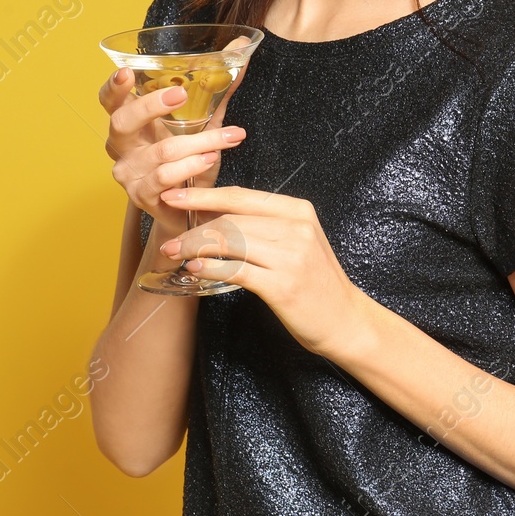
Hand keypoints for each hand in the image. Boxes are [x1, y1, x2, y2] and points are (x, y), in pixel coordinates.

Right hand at [97, 67, 246, 269]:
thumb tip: (241, 47)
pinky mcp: (142, 195)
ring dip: (198, 142)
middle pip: (122, 121)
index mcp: (131, 123)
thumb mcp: (203, 123)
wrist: (191, 209)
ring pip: (160, 151)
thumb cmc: (190, 160)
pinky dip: (192, 166)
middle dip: (151, 105)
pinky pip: (165, 177)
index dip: (113, 87)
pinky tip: (209, 159)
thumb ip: (217, 89)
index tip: (125, 72)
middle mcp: (122, 147)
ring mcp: (129, 173)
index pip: (110, 102)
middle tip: (180, 94)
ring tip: (227, 138)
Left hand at [157, 186, 367, 355]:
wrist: (346, 321)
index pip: (241, 195)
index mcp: (297, 211)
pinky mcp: (283, 285)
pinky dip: (211, 268)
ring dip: (195, 247)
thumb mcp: (297, 242)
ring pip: (230, 241)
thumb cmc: (315, 282)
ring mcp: (291, 256)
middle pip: (231, 218)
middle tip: (168, 235)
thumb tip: (213, 216)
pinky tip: (195, 270)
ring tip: (174, 253)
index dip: (204, 194)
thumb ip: (264, 226)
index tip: (174, 196)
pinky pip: (237, 270)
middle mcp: (296, 228)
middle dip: (193, 226)